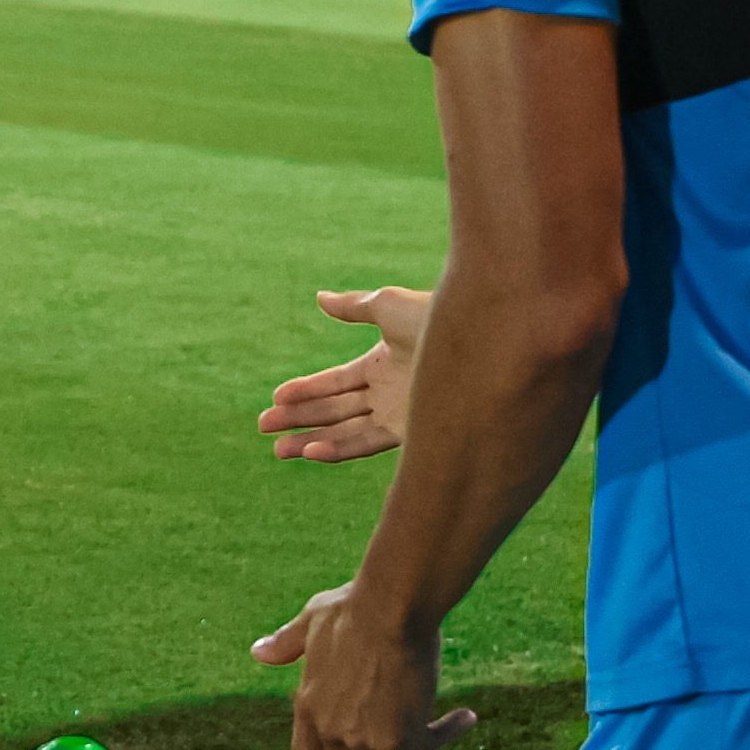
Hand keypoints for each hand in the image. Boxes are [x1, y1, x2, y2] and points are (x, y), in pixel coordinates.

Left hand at [253, 579, 475, 749]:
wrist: (390, 604)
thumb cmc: (354, 606)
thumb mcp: (311, 622)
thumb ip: (287, 644)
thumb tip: (259, 652)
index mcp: (307, 707)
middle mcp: (331, 730)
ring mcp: (363, 738)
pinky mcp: (401, 735)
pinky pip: (427, 748)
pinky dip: (448, 734)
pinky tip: (466, 718)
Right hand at [258, 285, 433, 462]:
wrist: (484, 340)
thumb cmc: (439, 315)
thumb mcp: (389, 306)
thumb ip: (353, 308)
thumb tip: (320, 298)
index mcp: (382, 363)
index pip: (335, 382)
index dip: (305, 390)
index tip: (275, 399)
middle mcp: (388, 392)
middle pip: (334, 409)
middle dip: (298, 418)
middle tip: (264, 427)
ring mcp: (400, 414)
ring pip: (345, 431)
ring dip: (310, 440)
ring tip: (279, 451)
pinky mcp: (412, 432)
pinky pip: (366, 443)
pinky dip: (337, 449)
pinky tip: (312, 451)